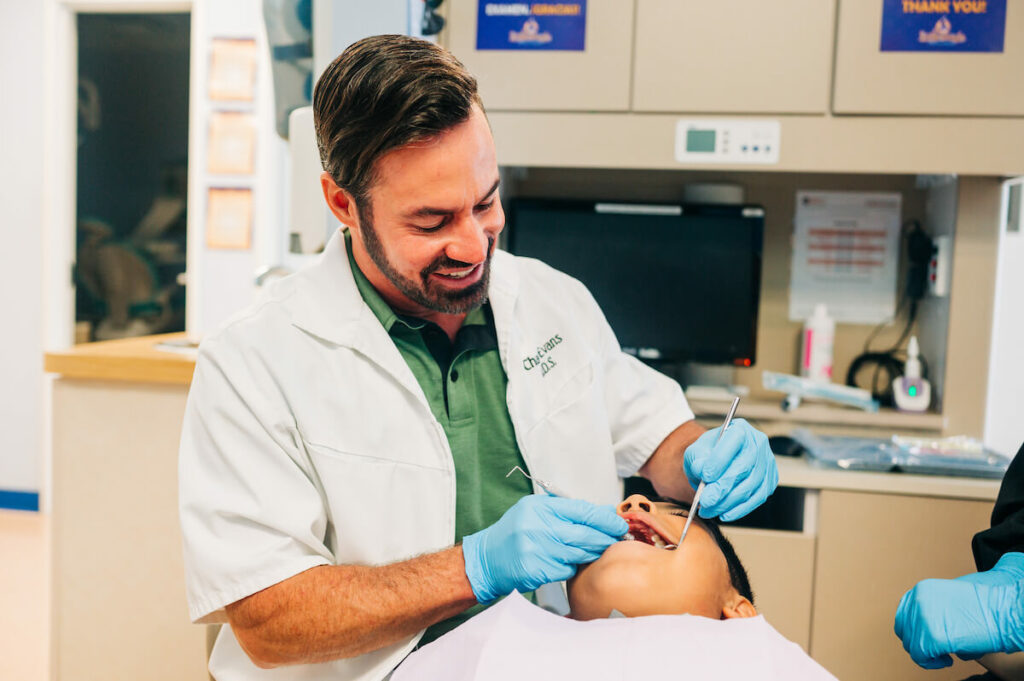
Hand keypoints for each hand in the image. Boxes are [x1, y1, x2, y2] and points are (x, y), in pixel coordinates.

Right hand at [461, 494, 627, 603]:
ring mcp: (536, 550)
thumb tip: (603, 511)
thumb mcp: (534, 511)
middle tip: (617, 538)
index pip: (581, 510)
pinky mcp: (537, 571)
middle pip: (584, 533)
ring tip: (597, 550)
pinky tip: (567, 564)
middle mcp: (537, 527)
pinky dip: (571, 568)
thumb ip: (566, 510)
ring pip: (579, 553)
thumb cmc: (514, 533)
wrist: (487, 559)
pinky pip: (567, 571)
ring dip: (592, 553)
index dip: (604, 518)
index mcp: (538, 508)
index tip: (618, 522)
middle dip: (605, 537)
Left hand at [683, 418, 777, 520]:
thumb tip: (702, 472)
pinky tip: (724, 513)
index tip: (705, 476)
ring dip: (728, 502)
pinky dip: (740, 509)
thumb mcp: (696, 452)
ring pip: (750, 486)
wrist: (719, 460)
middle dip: (722, 488)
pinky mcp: (770, 480)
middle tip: (705, 501)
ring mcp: (767, 462)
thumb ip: (696, 460)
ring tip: (708, 510)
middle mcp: (758, 443)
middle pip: (743, 468)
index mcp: (739, 429)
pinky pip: (757, 498)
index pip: (733, 442)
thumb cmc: (708, 454)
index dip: (720, 460)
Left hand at [894, 553, 1023, 668]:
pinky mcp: (931, 636)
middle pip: (904, 629)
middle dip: (919, 643)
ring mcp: (922, 617)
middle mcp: (918, 600)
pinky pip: (920, 656)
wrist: (1006, 610)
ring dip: (927, 654)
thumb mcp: (954, 599)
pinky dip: (931, 663)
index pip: (905, 613)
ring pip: (911, 644)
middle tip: (936, 651)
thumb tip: (932, 630)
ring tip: (945, 655)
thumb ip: (937, 610)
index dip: (914, 630)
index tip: (928, 639)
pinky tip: (947, 660)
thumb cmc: (989, 606)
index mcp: (923, 589)